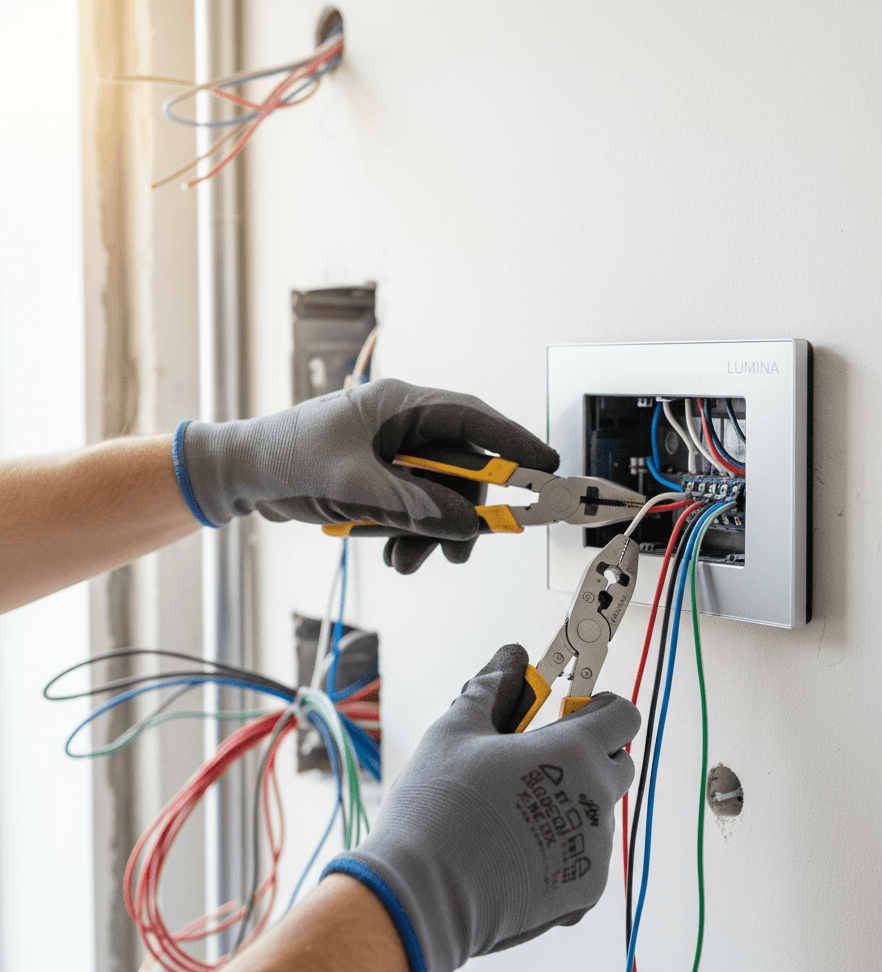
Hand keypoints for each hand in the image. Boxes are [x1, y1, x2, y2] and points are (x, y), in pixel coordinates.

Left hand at [173, 380, 558, 571]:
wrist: (240, 476)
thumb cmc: (284, 457)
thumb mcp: (351, 482)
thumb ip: (412, 504)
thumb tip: (465, 524)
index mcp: (399, 405)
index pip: (471, 418)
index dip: (512, 442)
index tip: (545, 465)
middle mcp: (403, 427)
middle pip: (461, 468)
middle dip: (462, 512)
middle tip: (461, 548)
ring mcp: (393, 455)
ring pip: (439, 496)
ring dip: (431, 532)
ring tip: (407, 560)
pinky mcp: (382, 480)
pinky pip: (416, 509)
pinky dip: (411, 534)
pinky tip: (392, 552)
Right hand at [321, 644, 640, 971]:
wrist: (421, 896)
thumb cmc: (437, 806)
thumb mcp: (456, 729)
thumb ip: (492, 687)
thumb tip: (511, 657)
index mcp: (574, 751)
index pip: (623, 715)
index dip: (598, 707)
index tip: (568, 713)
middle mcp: (596, 799)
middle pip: (617, 762)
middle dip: (587, 755)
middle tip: (534, 761)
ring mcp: (594, 850)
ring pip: (598, 812)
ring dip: (571, 804)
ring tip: (513, 813)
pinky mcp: (585, 892)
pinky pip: (586, 857)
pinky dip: (562, 850)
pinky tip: (515, 853)